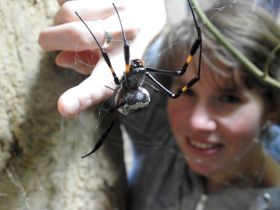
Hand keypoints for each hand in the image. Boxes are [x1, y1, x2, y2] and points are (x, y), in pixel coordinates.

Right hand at [38, 0, 165, 116]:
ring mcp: (122, 9)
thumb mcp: (111, 60)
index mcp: (124, 63)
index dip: (82, 97)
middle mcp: (126, 36)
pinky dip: (67, 3)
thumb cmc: (125, 40)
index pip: (102, 83)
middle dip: (50, 39)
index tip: (64, 108)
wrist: (149, 8)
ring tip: (75, 23)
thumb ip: (84, 65)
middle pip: (75, 36)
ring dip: (61, 19)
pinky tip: (86, 9)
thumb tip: (60, 60)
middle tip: (47, 42)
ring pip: (68, 11)